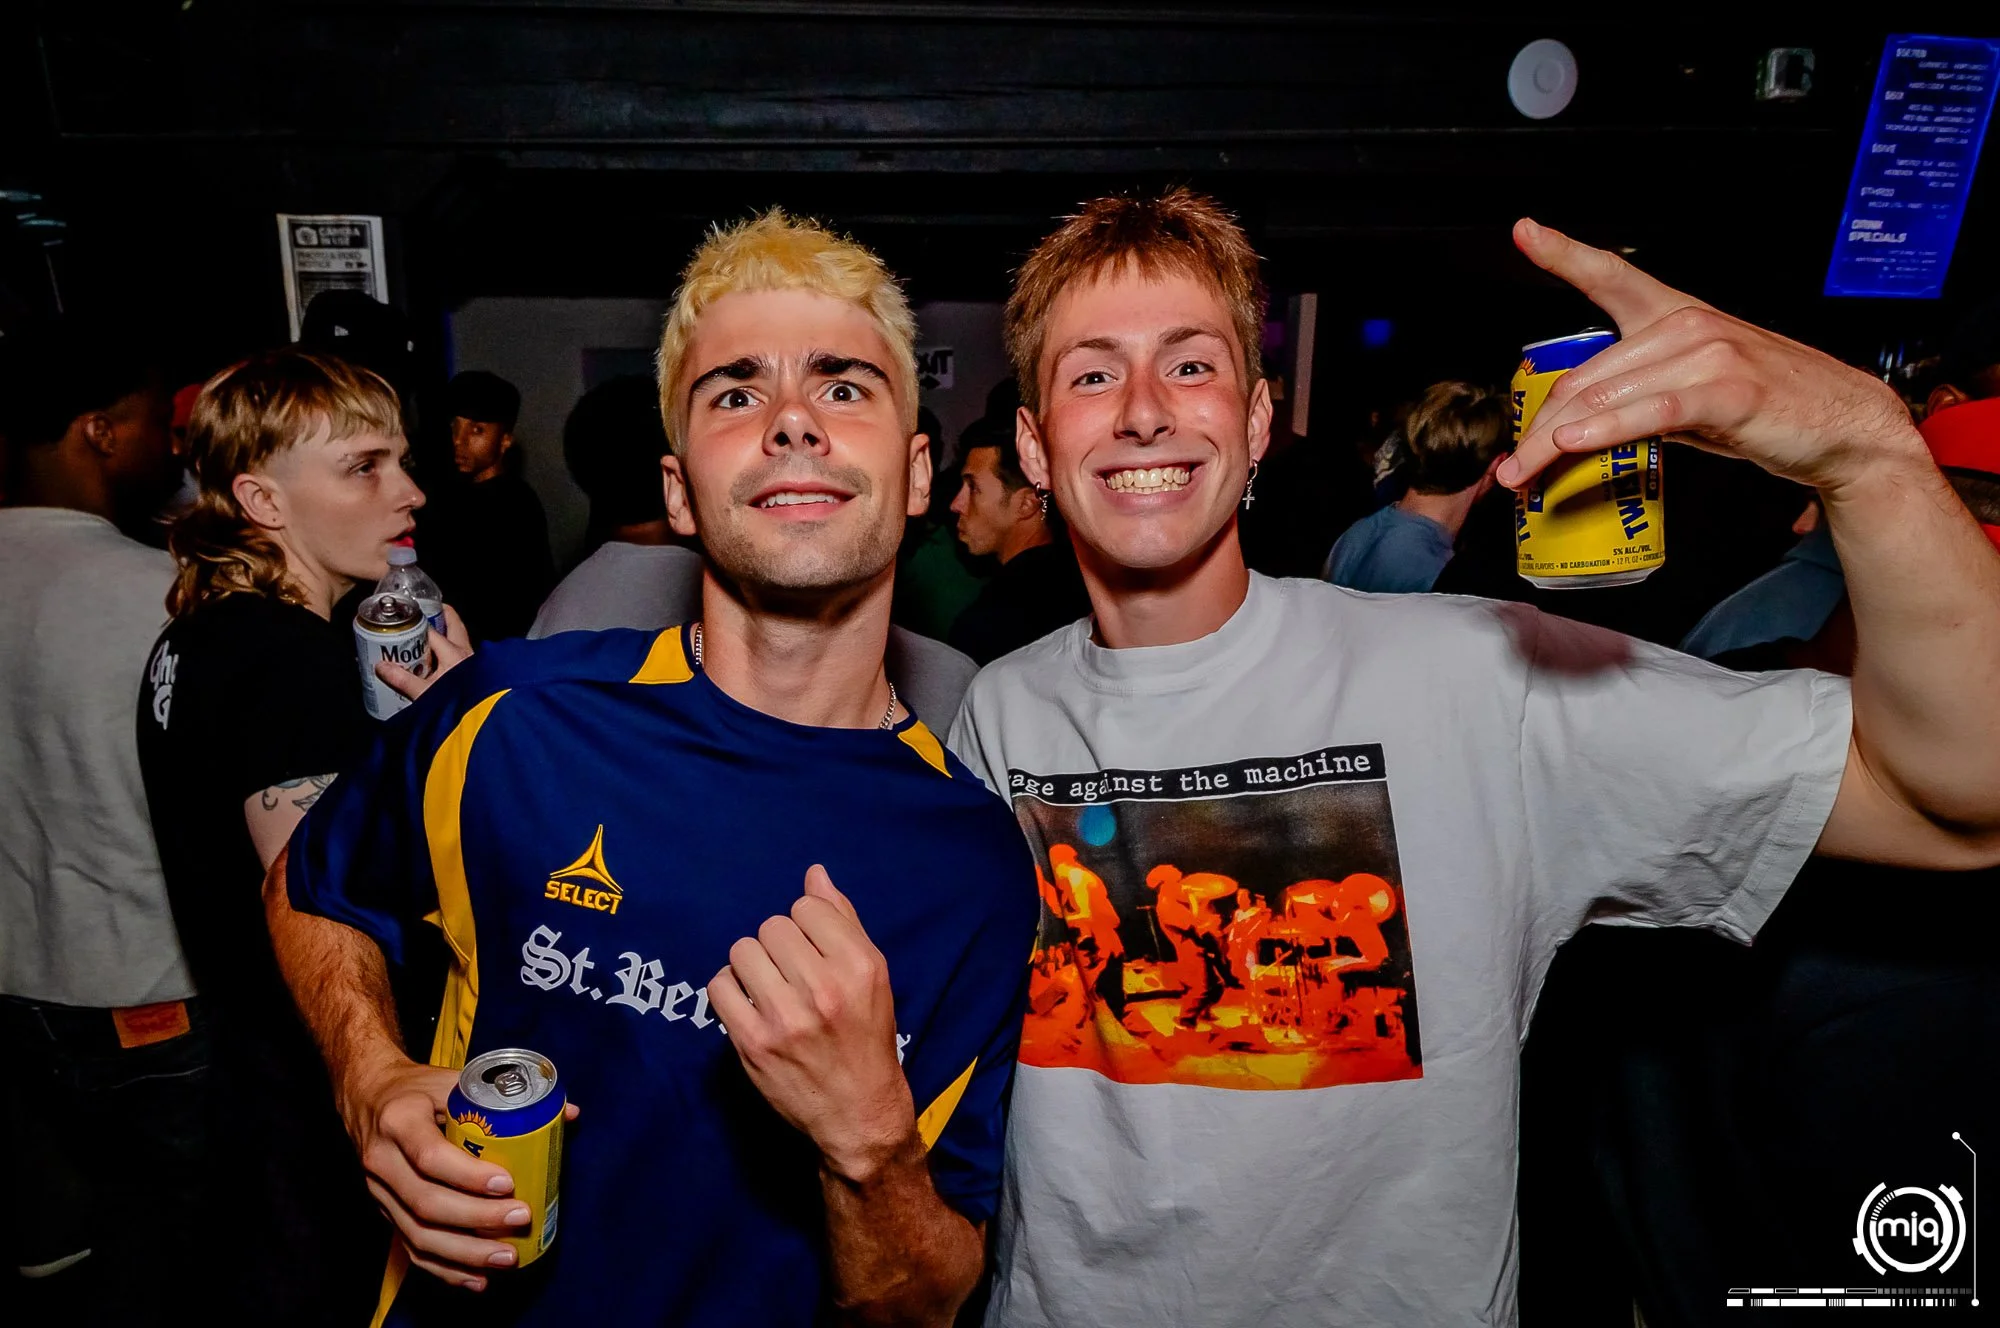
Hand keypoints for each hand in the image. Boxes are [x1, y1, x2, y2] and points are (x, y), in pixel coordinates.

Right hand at [337, 1056, 579, 1291]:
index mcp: (399, 1121)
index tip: (508, 1184)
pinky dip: (445, 1270)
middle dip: (477, 1219)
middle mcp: (383, 1160)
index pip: (431, 1157)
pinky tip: (476, 1279)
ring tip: (506, 1258)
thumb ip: (505, 1095)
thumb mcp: (452, 1079)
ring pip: (418, 1234)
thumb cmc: (416, 1088)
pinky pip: (412, 1249)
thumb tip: (568, 1113)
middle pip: (426, 1203)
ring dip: (465, 1253)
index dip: (469, 1176)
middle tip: (520, 1219)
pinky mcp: (384, 1213)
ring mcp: (379, 1192)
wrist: (365, 1096)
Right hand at [377, 605, 473, 701]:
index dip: (416, 623)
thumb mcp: (424, 693)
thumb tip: (380, 666)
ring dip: (446, 631)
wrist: (478, 721)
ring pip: (459, 637)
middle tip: (426, 608)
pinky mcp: (475, 671)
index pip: (432, 631)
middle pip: (454, 624)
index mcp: (454, 654)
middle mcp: (466, 653)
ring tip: (427, 631)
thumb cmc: (456, 706)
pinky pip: (462, 652)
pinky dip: (450, 648)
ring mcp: (473, 661)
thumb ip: (402, 680)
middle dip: (441, 614)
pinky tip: (438, 656)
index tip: (403, 618)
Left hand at [707, 865, 915, 1182]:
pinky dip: (730, 991)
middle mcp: (824, 988)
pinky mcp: (754, 1044)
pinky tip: (749, 1004)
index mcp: (859, 966)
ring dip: (751, 964)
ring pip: (743, 951)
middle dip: (777, 944)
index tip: (810, 949)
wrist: (858, 1111)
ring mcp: (786, 1018)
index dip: (805, 924)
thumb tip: (815, 874)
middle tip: (789, 972)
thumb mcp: (873, 976)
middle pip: (772, 926)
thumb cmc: (866, 1037)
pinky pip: (720, 987)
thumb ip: (843, 921)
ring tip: (768, 986)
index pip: (807, 907)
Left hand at [1496, 218, 1923, 496]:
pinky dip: (1605, 429)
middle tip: (1510, 465)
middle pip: (1586, 375)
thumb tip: (1577, 425)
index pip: (1612, 276)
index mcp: (1676, 315)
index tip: (1526, 232)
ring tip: (1524, 472)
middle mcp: (1687, 325)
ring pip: (1606, 396)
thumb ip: (1638, 395)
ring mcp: (1709, 354)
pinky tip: (1572, 441)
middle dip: (1539, 424)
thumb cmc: (1768, 406)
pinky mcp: (1727, 392)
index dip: (1564, 252)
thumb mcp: (1692, 393)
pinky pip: (1650, 411)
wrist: (1845, 424)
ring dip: (1555, 441)